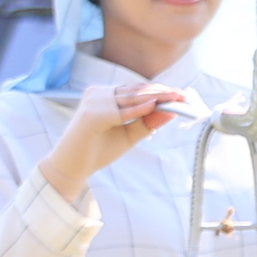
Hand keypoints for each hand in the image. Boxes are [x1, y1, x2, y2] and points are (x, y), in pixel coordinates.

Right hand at [41, 81, 188, 199]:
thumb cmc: (98, 149)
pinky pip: (121, 111)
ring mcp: (94, 101)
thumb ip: (147, 123)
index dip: (161, 92)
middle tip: (185, 96)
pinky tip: (154, 106)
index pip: (138, 90)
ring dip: (156, 98)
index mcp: (105, 95)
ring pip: (131, 98)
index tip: (182, 95)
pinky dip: (138, 109)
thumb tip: (171, 112)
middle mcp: (99, 93)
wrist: (72, 166)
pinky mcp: (92, 114)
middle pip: (137, 91)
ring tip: (177, 99)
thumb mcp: (129, 135)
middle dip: (163, 94)